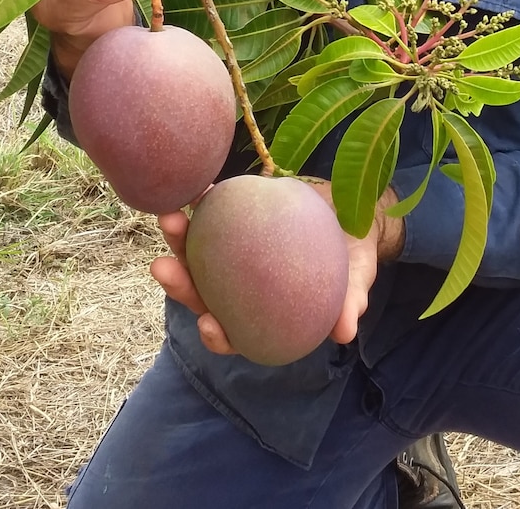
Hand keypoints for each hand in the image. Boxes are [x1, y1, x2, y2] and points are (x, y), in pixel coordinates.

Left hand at [150, 181, 404, 354]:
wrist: (352, 209)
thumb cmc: (352, 255)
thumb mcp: (357, 278)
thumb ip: (349, 302)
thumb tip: (345, 333)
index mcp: (263, 311)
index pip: (234, 332)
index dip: (217, 333)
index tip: (208, 323)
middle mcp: (239, 285)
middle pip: (202, 292)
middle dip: (179, 282)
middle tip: (162, 266)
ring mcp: (232, 252)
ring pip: (196, 251)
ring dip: (178, 238)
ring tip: (169, 218)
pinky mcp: (234, 219)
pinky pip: (213, 210)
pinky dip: (202, 200)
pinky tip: (197, 186)